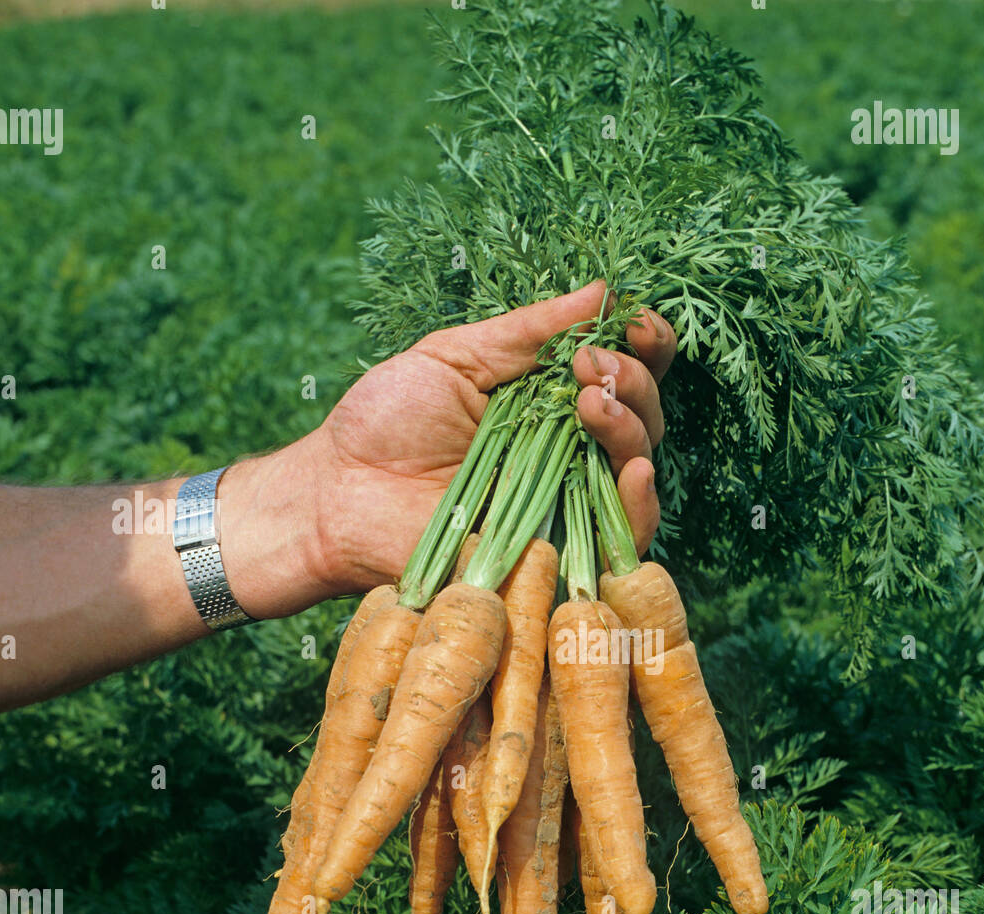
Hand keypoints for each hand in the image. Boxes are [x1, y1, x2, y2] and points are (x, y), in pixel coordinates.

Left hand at [310, 280, 675, 594]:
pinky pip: (622, 538)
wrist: (338, 498)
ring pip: (637, 468)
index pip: (622, 371)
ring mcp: (567, 503)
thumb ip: (529, 332)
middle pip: (642, 416)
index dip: (645, 345)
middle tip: (590, 366)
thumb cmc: (385, 424)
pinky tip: (635, 469)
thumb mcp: (456, 357)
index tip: (635, 320)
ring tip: (592, 401)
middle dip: (633, 381)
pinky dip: (641, 503)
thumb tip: (605, 290)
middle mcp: (569, 451)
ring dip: (631, 427)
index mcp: (548, 400)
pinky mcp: (558, 553)